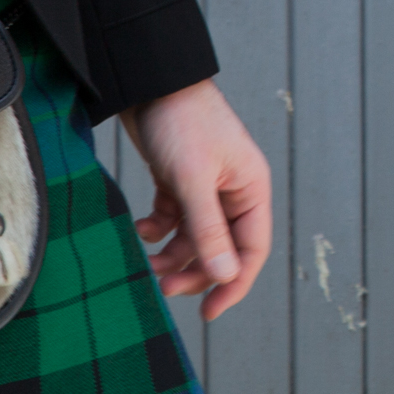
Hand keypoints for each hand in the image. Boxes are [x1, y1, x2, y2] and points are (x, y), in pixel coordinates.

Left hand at [120, 79, 273, 318]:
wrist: (151, 81)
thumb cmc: (181, 122)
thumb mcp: (193, 179)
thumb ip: (209, 229)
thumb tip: (224, 276)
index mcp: (251, 188)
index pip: (252, 249)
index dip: (233, 283)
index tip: (209, 312)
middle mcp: (233, 190)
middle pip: (221, 249)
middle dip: (195, 271)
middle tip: (164, 289)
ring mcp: (206, 186)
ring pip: (195, 238)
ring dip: (173, 255)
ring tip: (148, 264)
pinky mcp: (180, 180)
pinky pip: (174, 219)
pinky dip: (158, 230)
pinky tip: (142, 229)